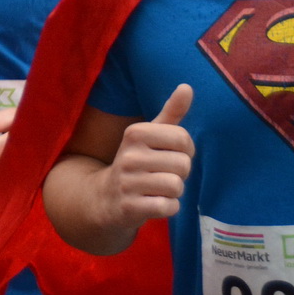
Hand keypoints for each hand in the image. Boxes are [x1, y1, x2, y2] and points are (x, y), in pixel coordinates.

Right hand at [95, 85, 194, 229]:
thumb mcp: (150, 135)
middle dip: (181, 173)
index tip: (173, 155)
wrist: (106, 198)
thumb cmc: (137, 162)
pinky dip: (169, 207)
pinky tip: (156, 203)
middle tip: (164, 174)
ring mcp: (127, 182)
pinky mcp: (130, 207)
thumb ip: (171, 112)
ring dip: (175, 191)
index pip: (183, 138)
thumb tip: (187, 86)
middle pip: (183, 164)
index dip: (186, 150)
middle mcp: (129, 155)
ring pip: (176, 186)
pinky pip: (168, 207)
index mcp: (136, 133)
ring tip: (159, 189)